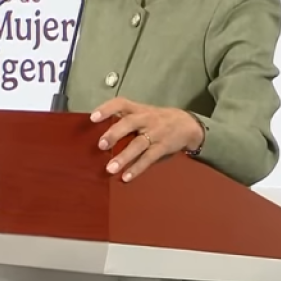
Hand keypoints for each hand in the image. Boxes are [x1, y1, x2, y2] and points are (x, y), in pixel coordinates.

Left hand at [90, 98, 204, 181]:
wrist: (187, 124)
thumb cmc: (157, 120)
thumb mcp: (142, 113)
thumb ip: (124, 119)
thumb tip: (98, 134)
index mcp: (138, 109)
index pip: (121, 104)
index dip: (107, 109)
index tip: (93, 117)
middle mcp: (146, 119)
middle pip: (129, 123)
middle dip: (114, 133)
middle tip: (101, 145)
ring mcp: (155, 133)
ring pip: (138, 144)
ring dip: (124, 157)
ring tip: (110, 168)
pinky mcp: (163, 147)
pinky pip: (149, 158)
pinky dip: (137, 168)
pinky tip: (126, 177)